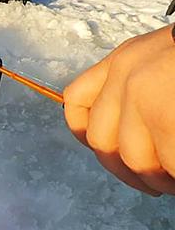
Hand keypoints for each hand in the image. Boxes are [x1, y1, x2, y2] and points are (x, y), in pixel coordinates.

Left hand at [63, 24, 174, 195]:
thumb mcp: (158, 58)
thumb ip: (135, 86)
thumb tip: (125, 135)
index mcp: (122, 60)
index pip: (75, 101)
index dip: (85, 133)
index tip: (109, 151)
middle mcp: (125, 76)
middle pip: (101, 141)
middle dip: (128, 171)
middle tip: (154, 181)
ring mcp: (144, 96)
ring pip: (135, 160)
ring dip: (158, 179)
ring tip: (174, 178)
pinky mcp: (166, 116)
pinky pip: (168, 163)